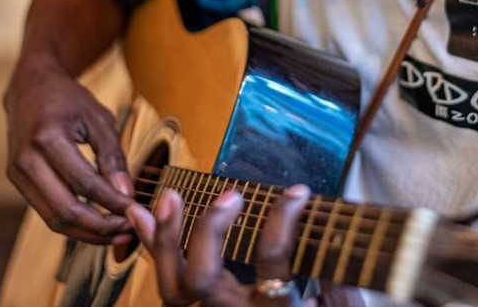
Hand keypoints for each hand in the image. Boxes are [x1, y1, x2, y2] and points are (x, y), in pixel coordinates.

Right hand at [4, 59, 134, 243]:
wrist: (30, 88)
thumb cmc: (68, 99)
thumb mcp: (98, 118)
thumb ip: (112, 156)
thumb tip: (126, 194)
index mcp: (47, 138)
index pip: (83, 183)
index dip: (112, 202)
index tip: (137, 210)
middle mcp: (26, 160)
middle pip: (64, 210)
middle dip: (100, 226)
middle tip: (129, 230)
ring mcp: (17, 174)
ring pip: (53, 219)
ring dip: (87, 232)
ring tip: (117, 233)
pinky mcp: (17, 182)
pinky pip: (47, 212)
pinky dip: (74, 224)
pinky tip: (98, 224)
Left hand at [125, 184, 315, 306]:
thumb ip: (337, 285)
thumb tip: (332, 235)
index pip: (272, 260)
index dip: (283, 219)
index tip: (298, 191)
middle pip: (202, 276)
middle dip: (207, 229)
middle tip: (229, 195)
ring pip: (172, 285)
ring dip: (165, 236)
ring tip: (169, 195)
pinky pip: (167, 282)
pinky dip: (152, 246)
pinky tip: (140, 214)